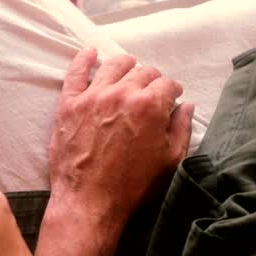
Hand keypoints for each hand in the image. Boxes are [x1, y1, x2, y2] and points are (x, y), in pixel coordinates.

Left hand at [48, 48, 193, 231]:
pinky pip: (76, 72)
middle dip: (152, 80)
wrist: (90, 202)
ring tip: (128, 70)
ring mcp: (93, 96)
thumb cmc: (133, 187)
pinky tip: (90, 53)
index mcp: (150, 105)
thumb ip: (181, 129)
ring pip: (113, 65)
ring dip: (126, 65)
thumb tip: (186, 107)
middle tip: (151, 92)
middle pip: (143, 72)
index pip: (167, 84)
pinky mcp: (69, 104)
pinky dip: (84, 59)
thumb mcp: (170, 161)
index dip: (172, 92)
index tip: (171, 99)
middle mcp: (122, 93)